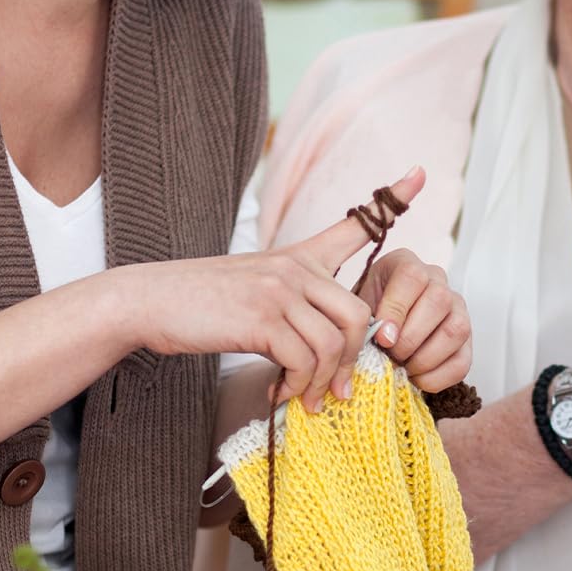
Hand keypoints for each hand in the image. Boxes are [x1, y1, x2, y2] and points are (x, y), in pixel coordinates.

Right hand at [120, 167, 425, 411]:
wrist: (149, 303)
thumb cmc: (203, 304)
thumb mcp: (256, 289)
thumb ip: (296, 307)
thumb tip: (331, 351)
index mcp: (300, 256)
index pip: (355, 222)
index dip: (392, 198)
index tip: (422, 170)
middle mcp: (295, 267)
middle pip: (358, 315)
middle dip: (353, 361)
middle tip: (340, 391)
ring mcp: (279, 290)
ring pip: (334, 343)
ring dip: (325, 382)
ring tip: (309, 400)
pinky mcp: (262, 318)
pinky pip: (304, 360)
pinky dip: (299, 386)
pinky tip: (281, 394)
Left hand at [362, 249, 472, 393]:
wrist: (379, 332)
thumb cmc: (367, 315)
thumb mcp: (357, 305)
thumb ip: (364, 316)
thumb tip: (383, 337)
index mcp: (407, 264)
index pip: (412, 277)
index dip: (397, 309)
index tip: (382, 337)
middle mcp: (438, 282)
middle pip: (439, 301)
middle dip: (411, 337)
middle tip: (392, 354)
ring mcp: (457, 309)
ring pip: (456, 330)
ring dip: (426, 357)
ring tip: (404, 367)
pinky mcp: (466, 341)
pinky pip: (462, 361)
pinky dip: (438, 377)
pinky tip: (417, 379)